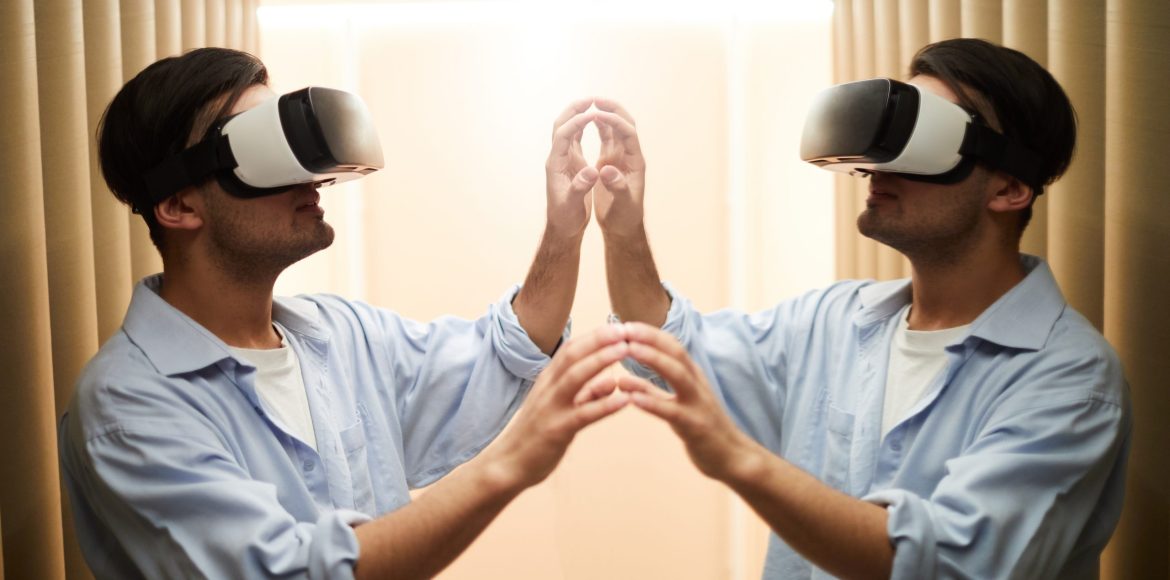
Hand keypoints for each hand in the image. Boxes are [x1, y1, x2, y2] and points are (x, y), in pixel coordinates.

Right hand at [484, 324, 631, 489]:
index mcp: (548, 381)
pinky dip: (605, 405)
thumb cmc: (535, 435)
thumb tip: (611, 382)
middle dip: (599, 339)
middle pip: (573, 355)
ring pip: (576, 377)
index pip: (571, 349)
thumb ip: (586, 394)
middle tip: (625, 328)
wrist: (507, 465)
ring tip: (625, 350)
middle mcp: (548, 389)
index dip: (596, 336)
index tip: (619, 326)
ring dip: (601, 361)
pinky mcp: (556, 430)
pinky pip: (583, 414)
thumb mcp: (561, 408)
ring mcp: (551, 408)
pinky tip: (625, 400)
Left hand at [545, 99, 599, 239]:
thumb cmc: (566, 218)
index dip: (577, 122)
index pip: (564, 136)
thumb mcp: (572, 205)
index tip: (593, 113)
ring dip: (578, 114)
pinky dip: (583, 126)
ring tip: (593, 102)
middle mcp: (557, 158)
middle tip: (591, 98)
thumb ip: (580, 187)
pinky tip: (593, 119)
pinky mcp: (571, 162)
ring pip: (568, 129)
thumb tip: (590, 172)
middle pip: (561, 126)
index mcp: (556, 165)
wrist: (563, 227)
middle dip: (574, 110)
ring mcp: (563, 159)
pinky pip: (575, 138)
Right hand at [592, 98, 646, 239]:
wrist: (623, 226)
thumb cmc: (625, 217)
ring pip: (615, 128)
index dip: (615, 122)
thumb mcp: (622, 205)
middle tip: (596, 98)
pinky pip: (606, 137)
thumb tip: (607, 170)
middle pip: (625, 124)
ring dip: (605, 113)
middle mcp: (629, 156)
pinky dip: (598, 125)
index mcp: (635, 163)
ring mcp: (620, 157)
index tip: (598, 114)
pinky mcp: (610, 161)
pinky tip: (587, 118)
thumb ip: (617, 187)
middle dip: (612, 109)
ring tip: (591, 102)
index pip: (628, 134)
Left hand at [617, 322, 758, 482]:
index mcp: (692, 377)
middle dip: (650, 338)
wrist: (732, 458)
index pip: (672, 345)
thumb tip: (623, 379)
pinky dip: (651, 402)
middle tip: (623, 328)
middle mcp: (697, 385)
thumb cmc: (701, 429)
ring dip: (653, 359)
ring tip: (628, 350)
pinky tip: (631, 397)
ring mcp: (698, 404)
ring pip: (677, 374)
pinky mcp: (695, 426)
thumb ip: (650, 391)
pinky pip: (672, 411)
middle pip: (675, 352)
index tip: (625, 324)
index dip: (649, 333)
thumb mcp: (675, 405)